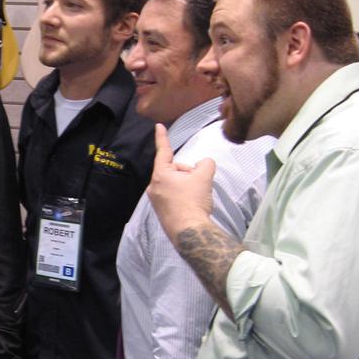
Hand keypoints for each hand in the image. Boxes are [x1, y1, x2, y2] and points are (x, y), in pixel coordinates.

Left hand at [146, 122, 216, 245]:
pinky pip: (173, 196)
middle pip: (174, 169)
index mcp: (160, 175)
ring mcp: (155, 200)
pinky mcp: (161, 212)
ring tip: (196, 197)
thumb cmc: (193, 201)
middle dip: (187, 172)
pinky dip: (183, 196)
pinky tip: (191, 205)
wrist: (190, 232)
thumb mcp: (204, 177)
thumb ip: (205, 163)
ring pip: (174, 183)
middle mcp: (153, 186)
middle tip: (199, 183)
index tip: (158, 126)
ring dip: (186, 185)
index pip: (163, 151)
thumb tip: (203, 164)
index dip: (162, 137)